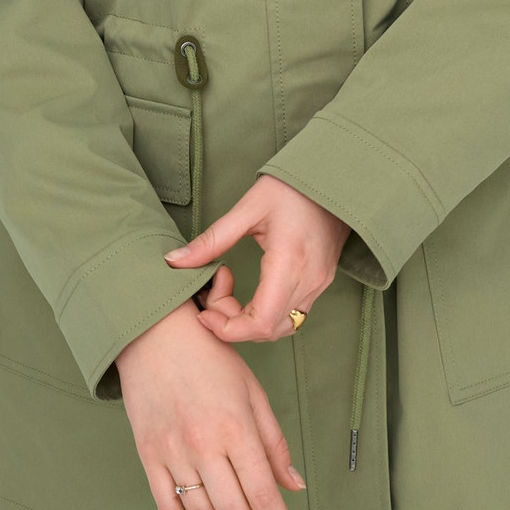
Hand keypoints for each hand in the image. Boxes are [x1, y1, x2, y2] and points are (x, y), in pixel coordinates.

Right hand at [115, 277, 306, 509]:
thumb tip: (294, 486)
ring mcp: (173, 453)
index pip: (263, 494)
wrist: (155, 335)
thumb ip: (274, 442)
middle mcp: (204, 445)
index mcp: (236, 427)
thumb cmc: (211, 358)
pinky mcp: (148, 456)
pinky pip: (167, 507)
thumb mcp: (253, 392)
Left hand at [163, 173, 350, 343]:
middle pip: (267, 331)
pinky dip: (267, 315)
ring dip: (250, 322)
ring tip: (231, 292)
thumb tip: (174, 261)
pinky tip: (253, 294)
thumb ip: (212, 239)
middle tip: (215, 291)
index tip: (205, 312)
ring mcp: (319, 284)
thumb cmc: (293, 188)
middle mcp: (308, 281)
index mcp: (289, 263)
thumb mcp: (248, 208)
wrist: (335, 178)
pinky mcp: (322, 282)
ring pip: (282, 328)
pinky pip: (294, 316)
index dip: (227, 329)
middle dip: (232, 323)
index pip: (259, 323)